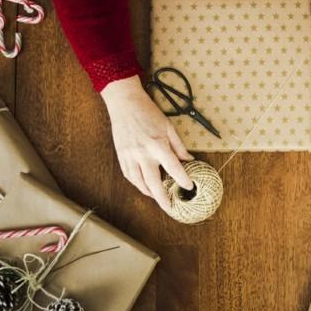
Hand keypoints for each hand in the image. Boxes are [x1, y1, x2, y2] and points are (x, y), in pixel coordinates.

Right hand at [101, 75, 193, 211]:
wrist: (124, 102)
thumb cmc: (148, 112)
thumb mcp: (168, 126)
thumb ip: (179, 146)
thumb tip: (189, 160)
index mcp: (157, 144)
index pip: (173, 168)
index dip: (182, 179)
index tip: (189, 187)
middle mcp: (142, 153)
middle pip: (153, 182)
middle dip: (162, 198)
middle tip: (170, 207)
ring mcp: (129, 156)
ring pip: (139, 182)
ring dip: (149, 193)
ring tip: (158, 198)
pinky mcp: (121, 155)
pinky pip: (129, 175)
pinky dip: (137, 184)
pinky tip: (144, 187)